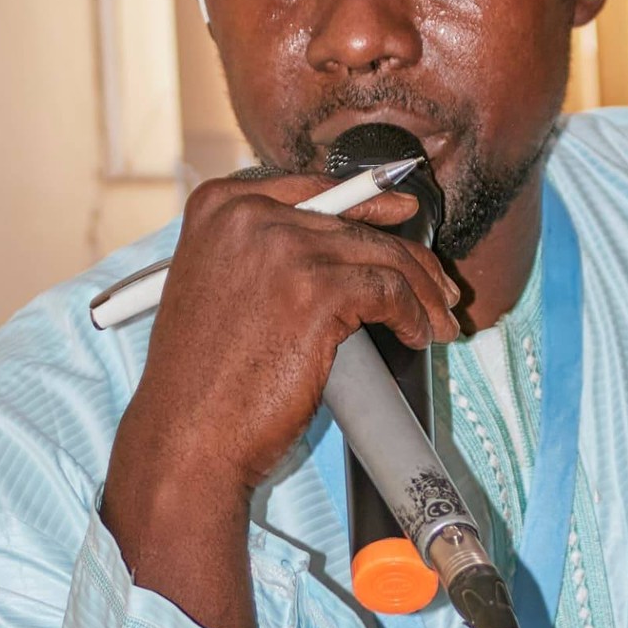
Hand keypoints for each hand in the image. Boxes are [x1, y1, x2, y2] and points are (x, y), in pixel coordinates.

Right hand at [102, 173, 459, 627]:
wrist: (188, 436)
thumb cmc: (201, 382)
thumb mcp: (218, 290)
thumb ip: (261, 256)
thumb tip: (338, 249)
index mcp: (219, 206)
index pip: (316, 190)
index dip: (370, 203)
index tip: (404, 215)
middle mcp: (249, 215)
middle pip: (356, 225)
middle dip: (410, 260)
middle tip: (439, 290)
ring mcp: (284, 248)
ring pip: (383, 257)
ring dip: (423, 294)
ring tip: (439, 323)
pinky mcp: (318, 290)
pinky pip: (390, 291)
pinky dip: (414, 315)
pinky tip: (418, 335)